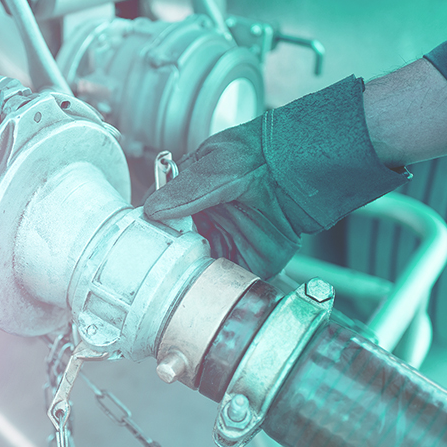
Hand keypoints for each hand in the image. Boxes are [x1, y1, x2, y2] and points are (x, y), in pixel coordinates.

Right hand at [144, 76, 407, 279]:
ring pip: (199, 272)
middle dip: (169, 264)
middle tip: (159, 272)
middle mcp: (208, 224)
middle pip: (177, 253)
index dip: (152, 236)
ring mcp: (229, 244)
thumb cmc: (260, 154)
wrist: (303, 168)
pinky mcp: (251, 262)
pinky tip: (208, 293)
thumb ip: (185, 191)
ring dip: (191, 280)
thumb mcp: (216, 167)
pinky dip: (220, 291)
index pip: (162, 223)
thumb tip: (151, 210)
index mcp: (192, 199)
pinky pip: (230, 283)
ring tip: (180, 287)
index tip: (142, 247)